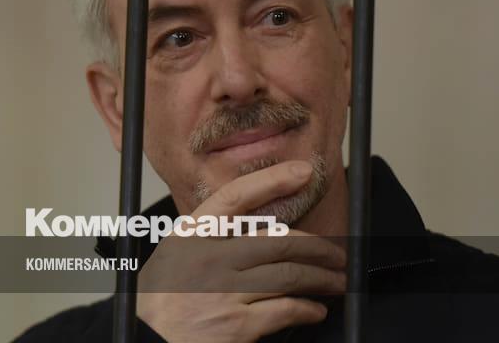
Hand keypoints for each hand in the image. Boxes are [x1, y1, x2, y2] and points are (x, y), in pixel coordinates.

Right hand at [136, 160, 345, 342]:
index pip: (236, 196)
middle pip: (280, 240)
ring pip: (290, 275)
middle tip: (337, 253)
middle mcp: (207, 259)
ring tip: (336, 281)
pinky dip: (308, 309)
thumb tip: (261, 230)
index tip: (303, 171)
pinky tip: (315, 310)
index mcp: (190, 235)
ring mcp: (223, 292)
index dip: (273, 180)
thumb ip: (211, 239)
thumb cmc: (160, 303)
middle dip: (320, 247)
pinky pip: (285, 309)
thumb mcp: (175, 257)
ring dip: (322, 278)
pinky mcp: (235, 326)